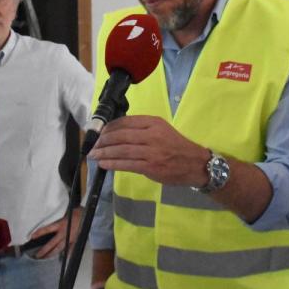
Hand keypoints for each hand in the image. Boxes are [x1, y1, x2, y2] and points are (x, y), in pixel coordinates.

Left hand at [30, 208, 81, 258]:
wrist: (88, 215)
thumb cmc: (78, 212)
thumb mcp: (66, 213)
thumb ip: (59, 218)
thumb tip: (52, 218)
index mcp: (61, 225)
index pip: (47, 230)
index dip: (39, 233)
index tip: (32, 237)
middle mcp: (64, 233)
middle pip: (52, 243)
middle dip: (44, 250)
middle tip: (38, 255)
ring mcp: (70, 238)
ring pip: (59, 248)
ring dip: (52, 253)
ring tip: (47, 257)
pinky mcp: (76, 240)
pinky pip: (70, 249)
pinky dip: (67, 253)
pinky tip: (63, 257)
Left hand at [89, 115, 208, 186]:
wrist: (195, 164)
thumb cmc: (176, 147)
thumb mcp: (162, 130)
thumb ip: (143, 130)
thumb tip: (117, 133)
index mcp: (154, 123)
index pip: (125, 122)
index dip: (109, 127)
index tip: (100, 132)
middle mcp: (152, 134)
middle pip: (120, 135)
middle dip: (103, 140)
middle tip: (93, 145)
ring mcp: (151, 151)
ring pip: (121, 150)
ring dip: (104, 152)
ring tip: (94, 155)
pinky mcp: (150, 166)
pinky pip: (126, 164)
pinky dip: (113, 163)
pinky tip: (104, 164)